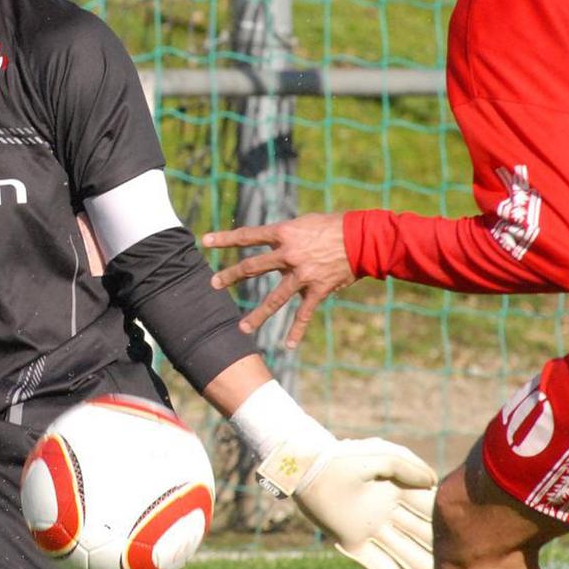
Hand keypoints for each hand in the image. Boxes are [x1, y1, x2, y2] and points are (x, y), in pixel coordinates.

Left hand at [202, 212, 351, 349]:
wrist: (363, 239)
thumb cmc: (334, 226)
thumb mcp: (305, 223)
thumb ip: (287, 235)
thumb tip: (273, 243)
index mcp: (284, 234)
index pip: (248, 236)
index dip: (225, 238)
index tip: (205, 241)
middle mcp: (289, 255)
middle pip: (252, 268)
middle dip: (230, 276)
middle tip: (213, 283)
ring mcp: (302, 275)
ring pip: (275, 299)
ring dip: (257, 315)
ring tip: (241, 328)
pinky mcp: (317, 290)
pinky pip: (304, 314)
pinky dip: (296, 330)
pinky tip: (287, 345)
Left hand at [257, 437, 436, 568]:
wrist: (304, 468)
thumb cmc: (341, 458)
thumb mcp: (376, 454)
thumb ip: (405, 465)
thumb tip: (433, 481)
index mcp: (400, 490)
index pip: (430, 508)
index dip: (444, 518)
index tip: (457, 528)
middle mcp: (390, 512)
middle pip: (423, 534)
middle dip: (437, 547)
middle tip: (452, 560)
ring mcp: (373, 529)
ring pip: (405, 552)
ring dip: (418, 564)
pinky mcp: (352, 542)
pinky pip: (377, 566)